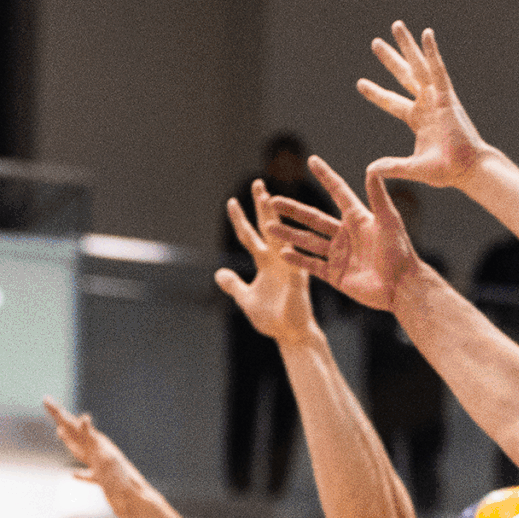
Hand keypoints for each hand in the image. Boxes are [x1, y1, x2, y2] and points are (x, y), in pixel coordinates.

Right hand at [43, 397, 160, 514]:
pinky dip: (80, 474)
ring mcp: (99, 465)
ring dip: (69, 442)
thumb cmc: (123, 481)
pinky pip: (88, 475)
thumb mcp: (105, 457)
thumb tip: (84, 419)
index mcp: (96, 444)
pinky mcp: (103, 480)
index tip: (46, 400)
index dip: (58, 413)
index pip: (72, 424)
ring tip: (60, 432)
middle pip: (74, 432)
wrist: (137, 501)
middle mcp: (97, 451)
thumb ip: (93, 439)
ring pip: (80, 451)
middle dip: (60, 419)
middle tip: (48, 404)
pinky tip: (73, 475)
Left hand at [216, 186, 317, 340]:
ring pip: (282, 237)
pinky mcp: (299, 282)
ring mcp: (290, 267)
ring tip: (271, 198)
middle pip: (269, 227)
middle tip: (258, 183)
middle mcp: (279, 259)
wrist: (291, 334)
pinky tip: (286, 239)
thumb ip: (233, 285)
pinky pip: (295, 264)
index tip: (231, 201)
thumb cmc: (272, 317)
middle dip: (262, 205)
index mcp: (266, 262)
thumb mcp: (245, 299)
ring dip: (276, 219)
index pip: (249, 236)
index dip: (239, 220)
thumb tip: (218, 273)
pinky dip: (290, 254)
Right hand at [273, 156, 423, 311]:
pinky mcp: (336, 274)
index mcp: (358, 218)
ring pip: (308, 241)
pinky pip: (311, 265)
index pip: (337, 193)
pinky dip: (297, 259)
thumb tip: (373, 168)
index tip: (312, 161)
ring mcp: (339, 255)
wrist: (401, 287)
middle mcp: (346, 234)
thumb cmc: (399, 251)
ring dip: (288, 233)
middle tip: (272, 200)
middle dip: (293, 210)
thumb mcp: (388, 221)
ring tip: (269, 226)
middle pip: (314, 218)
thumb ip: (378, 196)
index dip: (325, 176)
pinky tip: (281, 253)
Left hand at [354, 22, 496, 188]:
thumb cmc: (446, 170)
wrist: (467, 170)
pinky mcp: (448, 97)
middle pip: (404, 76)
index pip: (392, 102)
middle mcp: (427, 104)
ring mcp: (437, 98)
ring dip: (408, 46)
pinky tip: (426, 35)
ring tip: (396, 25)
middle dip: (390, 59)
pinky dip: (432, 53)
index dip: (377, 93)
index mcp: (418, 120)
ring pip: (419, 66)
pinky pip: (438, 70)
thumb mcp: (412, 168)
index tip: (360, 83)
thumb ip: (392, 166)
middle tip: (375, 42)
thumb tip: (370, 169)